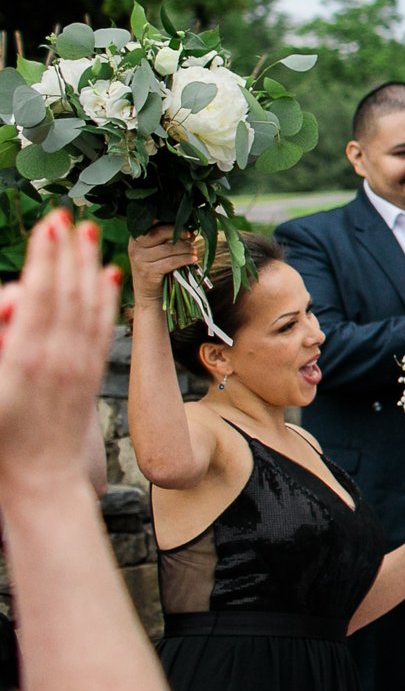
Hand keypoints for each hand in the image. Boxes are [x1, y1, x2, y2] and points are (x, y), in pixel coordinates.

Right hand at [0, 213, 120, 502]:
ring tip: (89, 233)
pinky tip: (107, 275)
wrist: (39, 475)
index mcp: (25, 357)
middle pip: (67, 291)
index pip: (40, 294)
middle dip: (66, 251)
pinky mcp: (92, 372)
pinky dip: (105, 297)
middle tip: (66, 215)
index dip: (46, 257)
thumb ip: (0, 337)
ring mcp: (80, 363)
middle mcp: (59, 355)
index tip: (49, 224)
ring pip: (90, 303)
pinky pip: (103, 325)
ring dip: (88, 265)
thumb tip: (16, 301)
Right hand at [125, 226, 199, 301]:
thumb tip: (190, 229)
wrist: (150, 295)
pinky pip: (170, 262)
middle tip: (191, 237)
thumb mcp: (159, 250)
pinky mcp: (147, 272)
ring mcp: (139, 259)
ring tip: (194, 250)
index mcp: (136, 237)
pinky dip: (184, 259)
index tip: (185, 226)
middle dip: (179, 232)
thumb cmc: (159, 268)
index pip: (152, 222)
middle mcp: (135, 246)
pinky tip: (193, 259)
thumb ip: (168, 238)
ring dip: (185, 248)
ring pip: (168, 248)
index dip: (170, 222)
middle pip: (159, 232)